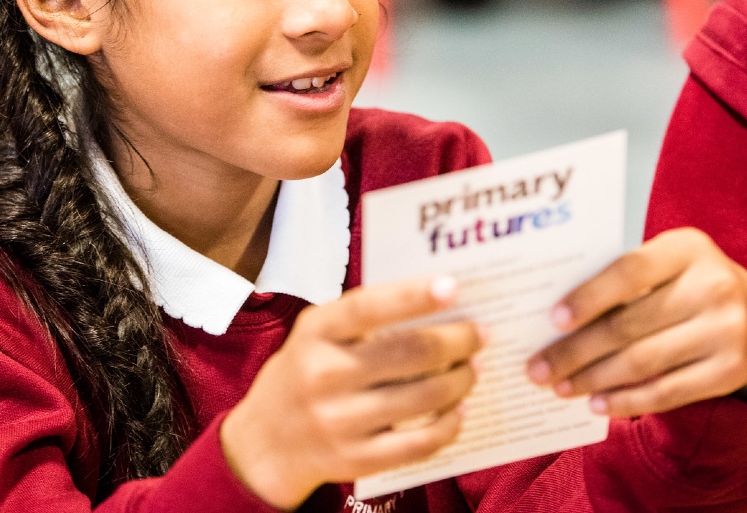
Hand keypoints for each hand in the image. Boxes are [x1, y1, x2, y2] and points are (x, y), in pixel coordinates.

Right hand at [221, 276, 481, 509]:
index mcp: (317, 332)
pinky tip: (456, 410)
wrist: (267, 438)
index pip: (368, 308)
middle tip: (479, 333)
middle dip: (456, 342)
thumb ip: (364, 316)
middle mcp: (325, 374)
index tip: (452, 287)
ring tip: (472, 367)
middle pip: (408, 354)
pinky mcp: (355, 460)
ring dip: (459, 380)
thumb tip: (436, 304)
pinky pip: (418, 443)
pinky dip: (447, 425)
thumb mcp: (319, 331)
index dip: (412, 296)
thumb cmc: (307, 368)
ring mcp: (339, 421)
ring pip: (421, 398)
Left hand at [526, 227, 746, 416]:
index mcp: (685, 249)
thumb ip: (619, 277)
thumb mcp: (663, 262)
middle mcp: (711, 287)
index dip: (588, 297)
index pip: (628, 272)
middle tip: (537, 368)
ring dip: (593, 379)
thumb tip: (552, 316)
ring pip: (642, 362)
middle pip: (628, 325)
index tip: (552, 320)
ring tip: (559, 387)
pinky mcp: (729, 372)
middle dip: (575, 351)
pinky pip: (667, 392)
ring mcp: (725, 332)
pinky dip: (627, 400)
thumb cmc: (684, 281)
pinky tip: (597, 404)